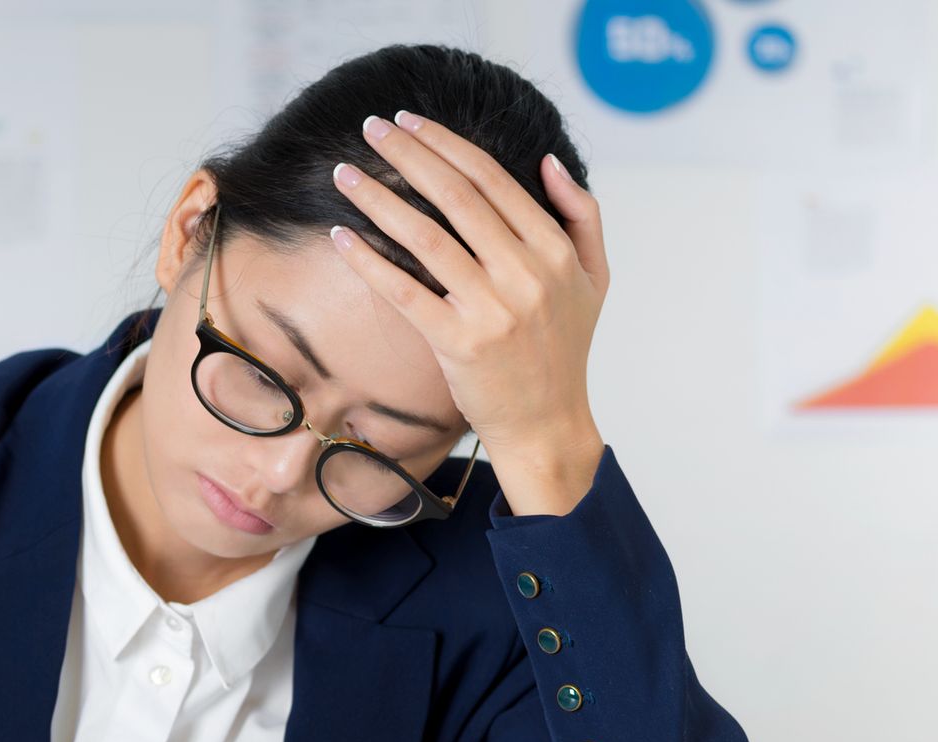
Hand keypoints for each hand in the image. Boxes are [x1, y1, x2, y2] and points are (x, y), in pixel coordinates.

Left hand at [328, 110, 608, 511]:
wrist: (547, 423)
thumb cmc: (564, 350)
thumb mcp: (594, 279)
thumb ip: (582, 216)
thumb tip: (549, 162)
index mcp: (556, 251)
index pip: (493, 180)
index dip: (447, 144)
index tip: (410, 121)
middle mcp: (526, 274)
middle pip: (456, 196)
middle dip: (408, 154)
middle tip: (371, 128)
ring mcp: (492, 309)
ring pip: (426, 237)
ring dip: (379, 199)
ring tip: (345, 174)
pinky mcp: (459, 344)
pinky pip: (405, 292)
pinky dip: (370, 260)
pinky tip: (342, 235)